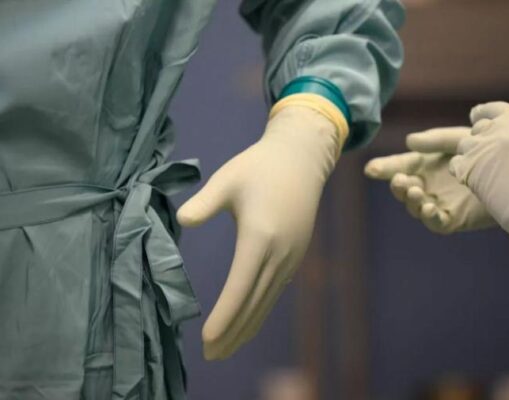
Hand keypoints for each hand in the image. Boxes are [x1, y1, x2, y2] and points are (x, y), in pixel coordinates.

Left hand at [177, 106, 339, 359]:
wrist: (301, 158)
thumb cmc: (259, 166)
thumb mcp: (227, 179)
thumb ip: (204, 203)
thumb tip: (181, 220)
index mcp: (259, 237)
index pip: (239, 289)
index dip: (223, 318)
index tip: (206, 341)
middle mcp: (279, 254)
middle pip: (254, 305)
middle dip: (232, 333)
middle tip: (211, 357)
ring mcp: (291, 257)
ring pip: (267, 302)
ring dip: (247, 327)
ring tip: (227, 348)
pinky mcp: (296, 255)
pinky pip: (275, 291)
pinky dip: (260, 311)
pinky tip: (249, 320)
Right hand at [365, 127, 494, 232]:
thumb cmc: (488, 152)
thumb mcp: (460, 139)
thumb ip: (435, 140)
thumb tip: (408, 141)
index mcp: (426, 165)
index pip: (400, 166)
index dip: (384, 167)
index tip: (371, 169)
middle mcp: (429, 185)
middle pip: (403, 188)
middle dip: (397, 185)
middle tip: (400, 179)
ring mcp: (439, 203)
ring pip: (415, 206)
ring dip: (411, 200)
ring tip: (416, 190)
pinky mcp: (453, 219)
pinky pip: (436, 222)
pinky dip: (429, 217)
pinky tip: (430, 207)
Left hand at [449, 102, 508, 253]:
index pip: (493, 109)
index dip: (483, 114)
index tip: (476, 116)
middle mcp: (495, 130)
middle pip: (478, 128)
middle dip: (481, 139)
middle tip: (486, 153)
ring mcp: (478, 149)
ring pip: (464, 146)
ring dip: (471, 155)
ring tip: (482, 170)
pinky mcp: (467, 169)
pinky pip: (455, 164)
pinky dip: (461, 171)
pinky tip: (472, 180)